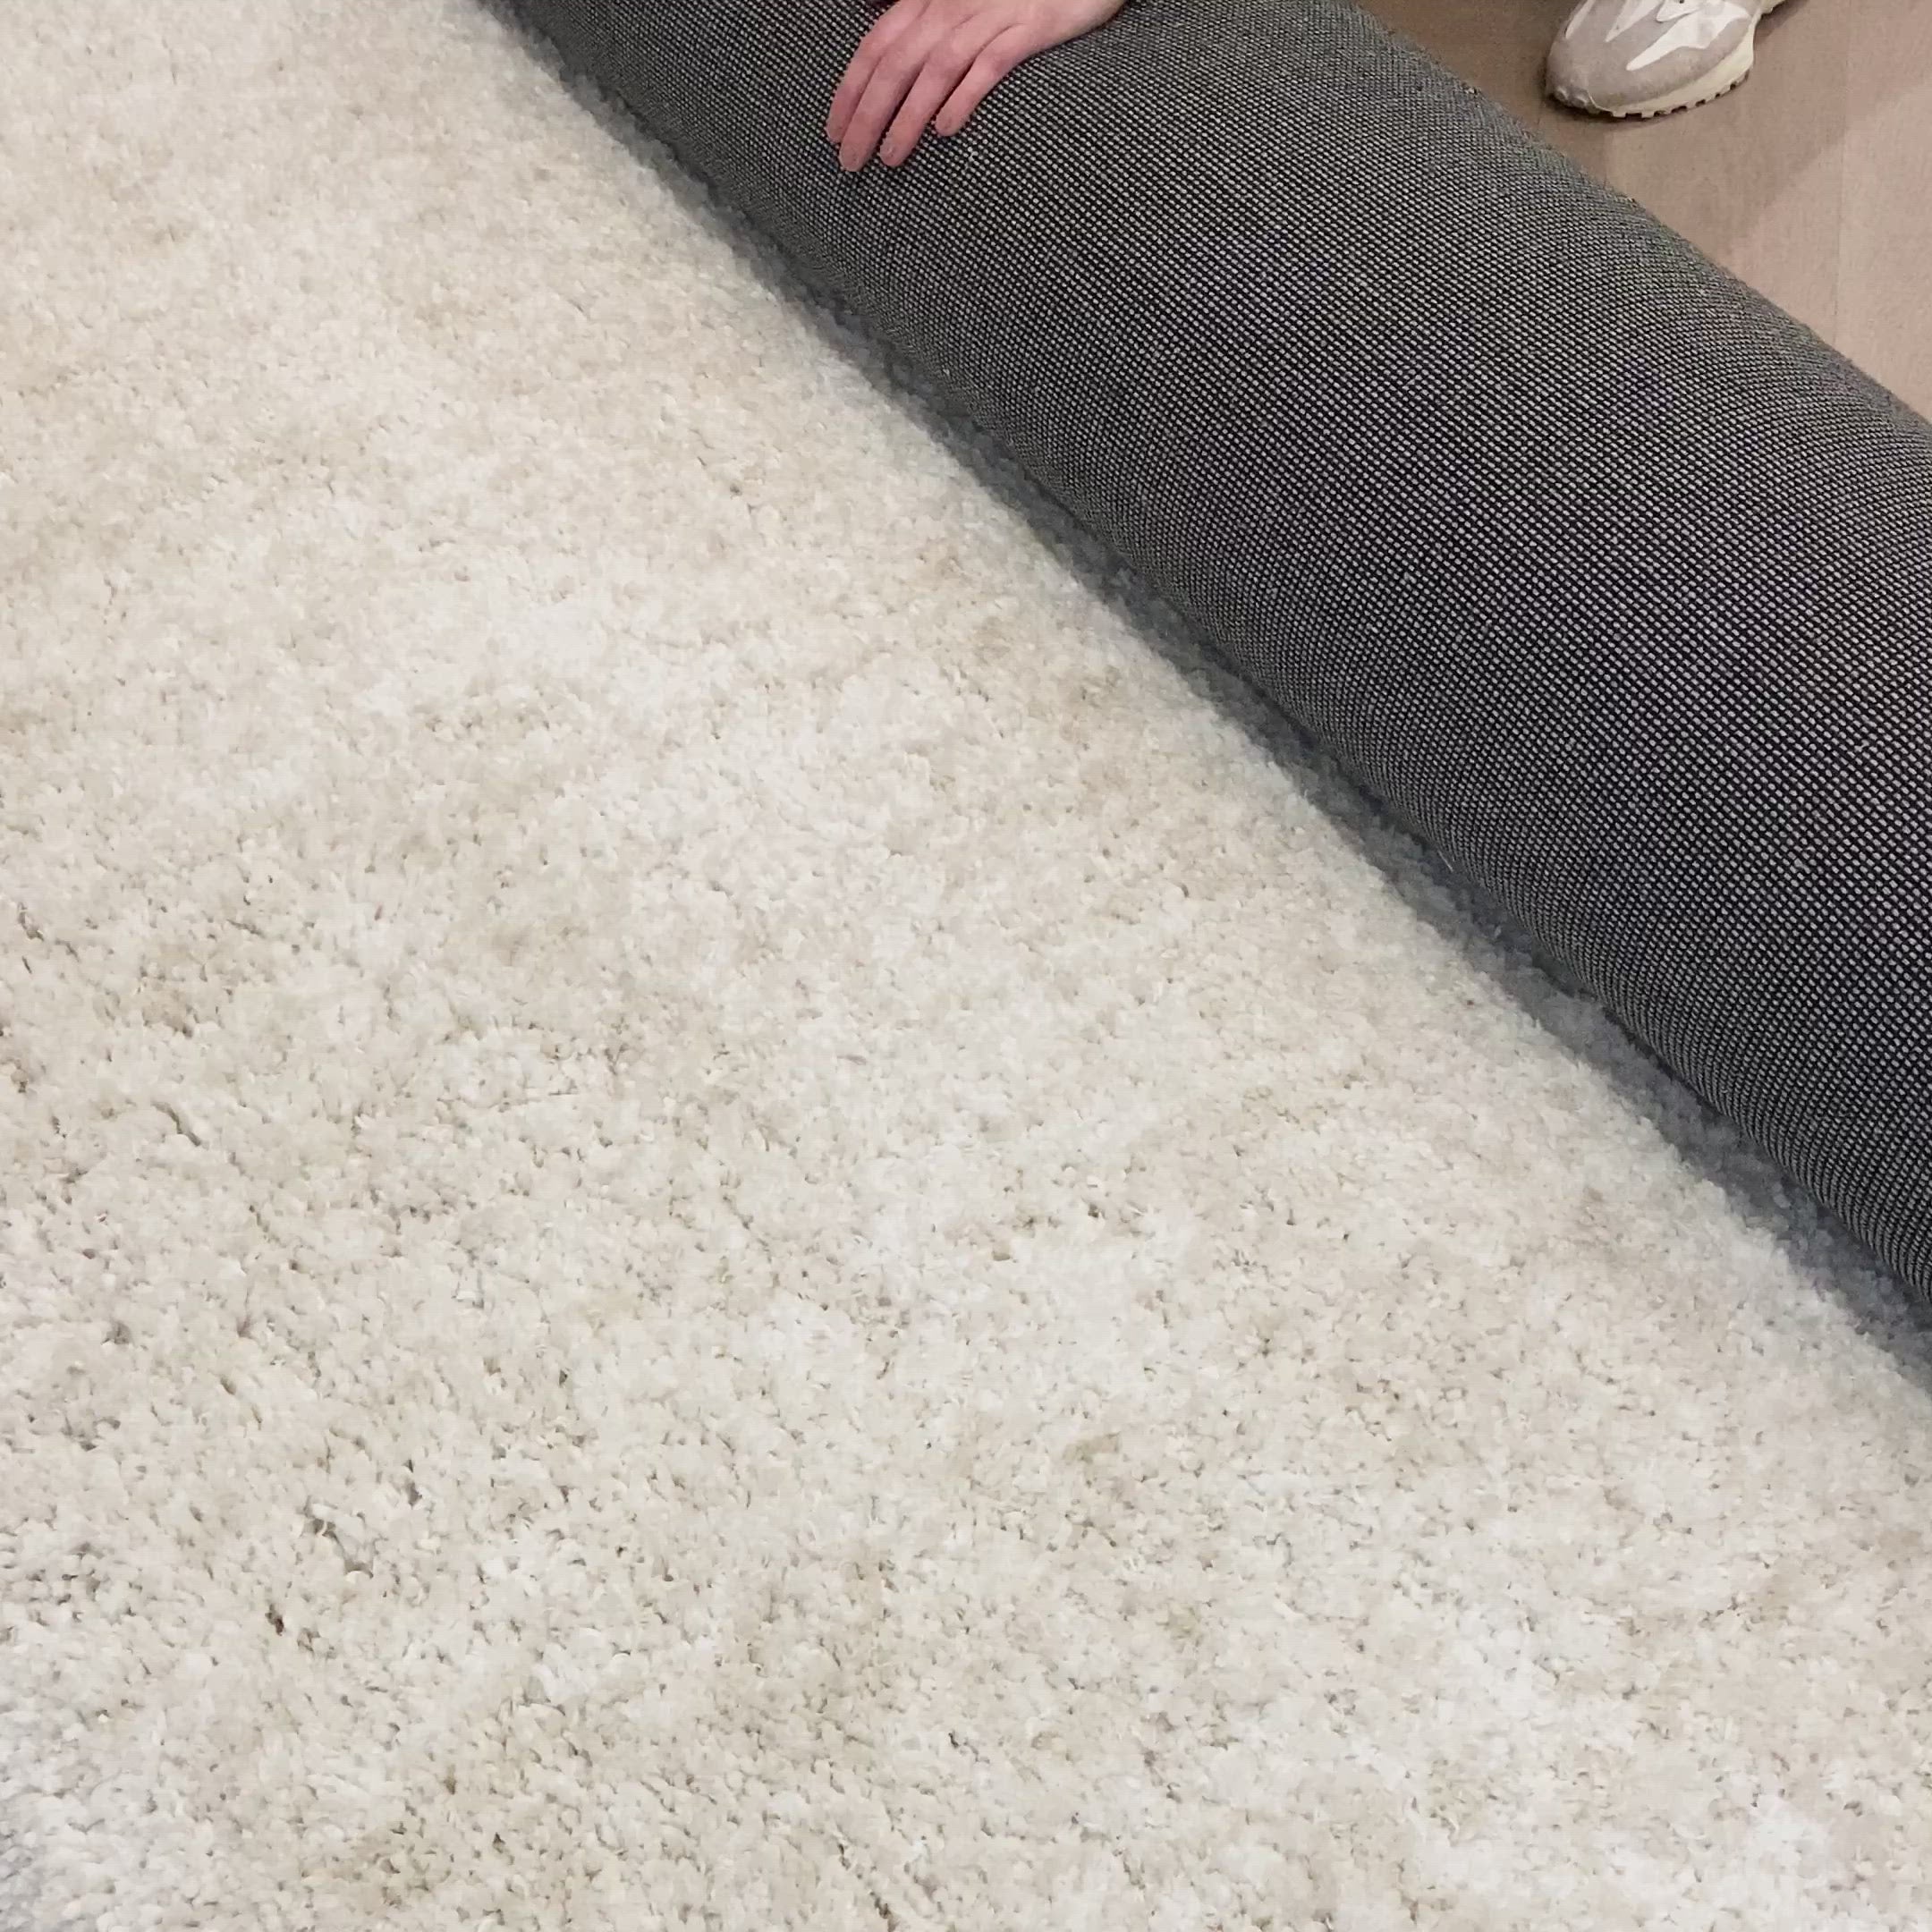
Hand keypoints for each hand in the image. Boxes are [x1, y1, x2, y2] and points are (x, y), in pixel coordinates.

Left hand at [826, 0, 1124, 171]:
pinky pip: (989, 63)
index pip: (877, 45)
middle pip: (897, 62)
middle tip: (852, 161)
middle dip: (868, 114)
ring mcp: (991, 14)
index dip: (851, 89)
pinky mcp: (1029, 27)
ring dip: (908, 116)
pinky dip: (964, 95)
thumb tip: (877, 33)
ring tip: (891, 158)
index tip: (835, 133)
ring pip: (935, 68)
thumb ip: (920, 18)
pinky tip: (945, 130)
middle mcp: (952, 2)